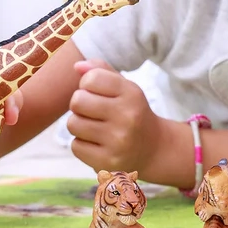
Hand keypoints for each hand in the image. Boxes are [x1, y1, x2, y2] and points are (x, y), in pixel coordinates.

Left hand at [67, 60, 161, 174]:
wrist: (154, 149)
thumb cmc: (131, 112)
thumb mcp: (123, 88)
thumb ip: (100, 71)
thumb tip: (77, 66)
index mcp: (132, 94)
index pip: (91, 79)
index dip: (87, 84)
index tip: (96, 93)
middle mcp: (127, 117)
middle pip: (77, 101)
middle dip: (79, 105)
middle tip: (92, 111)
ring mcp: (118, 141)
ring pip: (73, 124)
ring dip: (79, 125)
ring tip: (94, 127)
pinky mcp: (108, 162)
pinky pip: (75, 146)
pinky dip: (82, 144)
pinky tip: (97, 144)